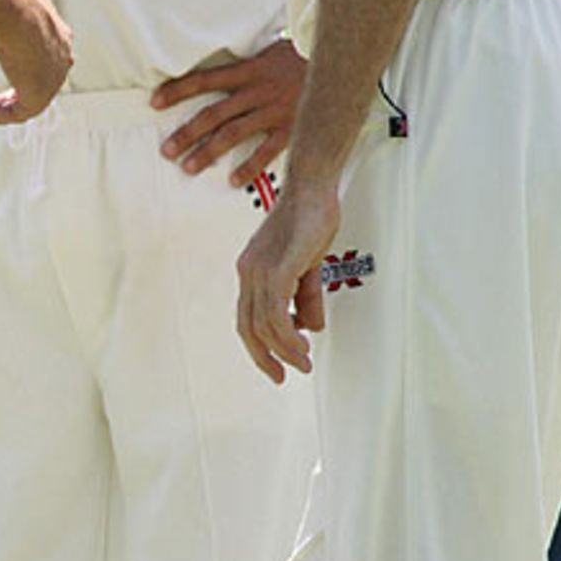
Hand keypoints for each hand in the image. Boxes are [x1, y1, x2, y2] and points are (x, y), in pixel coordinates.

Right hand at [0, 0, 73, 124]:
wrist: (12, 12)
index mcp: (58, 35)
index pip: (53, 55)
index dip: (34, 64)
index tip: (14, 69)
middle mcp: (59, 59)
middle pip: (44, 82)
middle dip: (22, 90)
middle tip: (1, 97)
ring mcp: (51, 80)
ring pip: (32, 101)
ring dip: (9, 106)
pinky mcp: (38, 95)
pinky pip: (20, 113)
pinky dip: (3, 115)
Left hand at [151, 38, 304, 185]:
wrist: (340, 62)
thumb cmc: (301, 58)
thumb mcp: (268, 53)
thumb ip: (243, 67)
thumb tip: (214, 73)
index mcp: (249, 70)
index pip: (205, 79)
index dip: (178, 90)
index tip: (154, 101)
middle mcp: (258, 90)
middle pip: (214, 113)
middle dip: (187, 132)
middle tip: (166, 150)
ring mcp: (275, 110)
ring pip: (234, 133)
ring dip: (208, 152)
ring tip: (187, 167)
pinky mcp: (294, 128)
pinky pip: (268, 150)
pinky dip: (250, 167)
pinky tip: (233, 181)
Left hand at [236, 176, 340, 382]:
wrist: (314, 186)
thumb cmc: (311, 218)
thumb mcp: (309, 266)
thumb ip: (306, 297)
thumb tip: (310, 327)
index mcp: (251, 272)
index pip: (246, 320)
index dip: (259, 348)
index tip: (278, 367)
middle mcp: (249, 272)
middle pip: (248, 328)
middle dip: (266, 357)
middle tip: (288, 374)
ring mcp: (260, 269)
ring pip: (263, 324)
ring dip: (284, 350)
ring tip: (303, 362)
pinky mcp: (278, 266)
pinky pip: (276, 310)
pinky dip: (288, 333)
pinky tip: (302, 344)